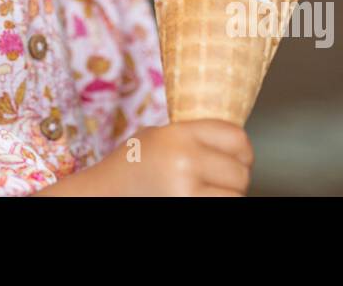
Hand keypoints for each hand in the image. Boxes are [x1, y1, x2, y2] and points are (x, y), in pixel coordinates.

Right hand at [32, 119, 253, 195]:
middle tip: (213, 181)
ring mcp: (186, 191)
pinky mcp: (186, 209)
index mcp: (178, 134)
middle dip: (233, 178)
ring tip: (202, 191)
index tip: (238, 158)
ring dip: (225, 196)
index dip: (242, 151)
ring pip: (235, 195)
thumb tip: (232, 144)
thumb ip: (190, 136)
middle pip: (240, 171)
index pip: (236, 138)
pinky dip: (214, 204)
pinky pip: (221, 208)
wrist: (100, 195)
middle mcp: (185, 161)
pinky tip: (196, 199)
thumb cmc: (128, 167)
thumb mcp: (156, 136)